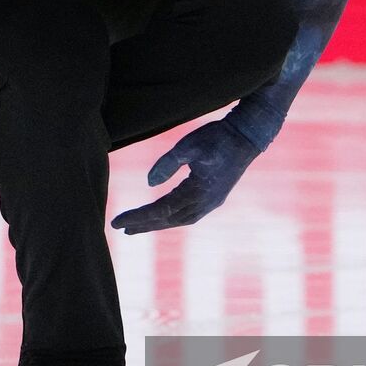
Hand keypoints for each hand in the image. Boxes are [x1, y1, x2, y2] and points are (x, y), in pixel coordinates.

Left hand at [110, 120, 258, 233]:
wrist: (248, 136)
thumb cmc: (218, 137)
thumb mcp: (189, 145)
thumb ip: (167, 164)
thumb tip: (148, 184)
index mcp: (198, 192)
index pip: (161, 210)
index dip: (138, 216)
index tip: (118, 222)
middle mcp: (206, 203)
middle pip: (169, 220)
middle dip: (145, 224)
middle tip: (122, 229)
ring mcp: (212, 202)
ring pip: (179, 220)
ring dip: (158, 223)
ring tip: (138, 226)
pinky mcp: (214, 197)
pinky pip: (188, 214)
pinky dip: (171, 217)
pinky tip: (162, 216)